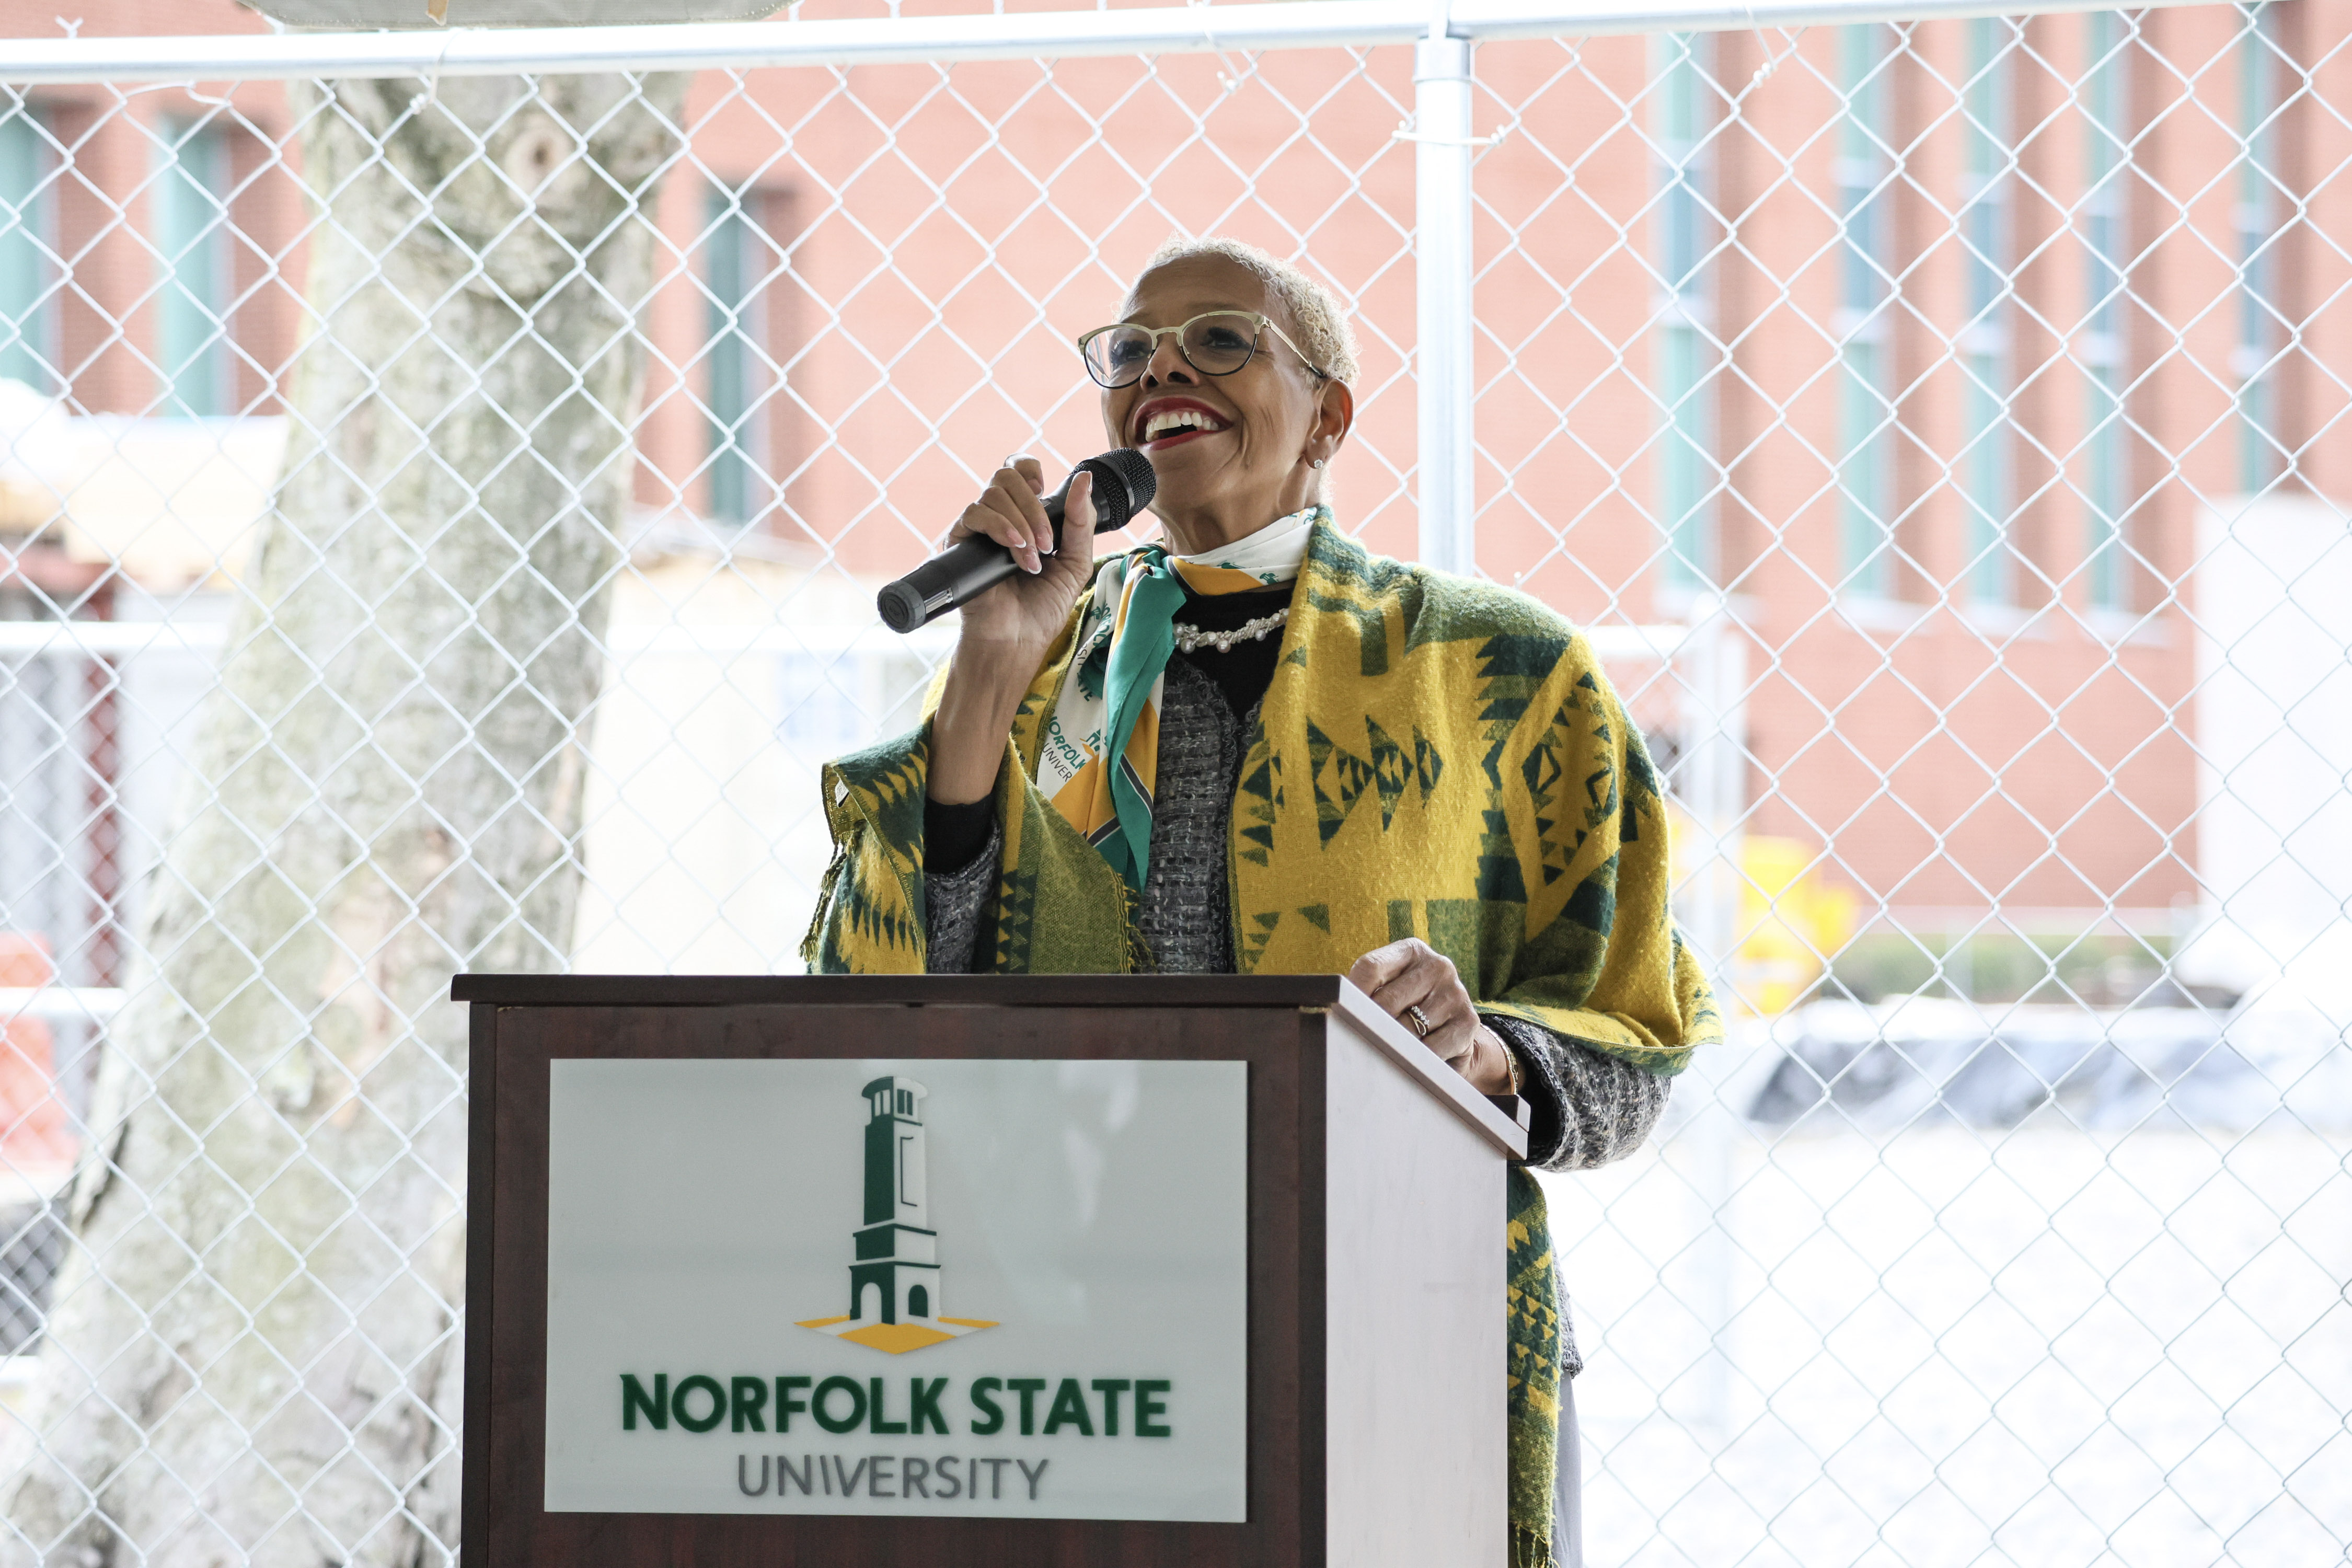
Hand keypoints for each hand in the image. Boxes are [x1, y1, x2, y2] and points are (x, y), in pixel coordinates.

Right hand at [947, 457, 1098, 657]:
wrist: (1017, 640)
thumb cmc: (1043, 606)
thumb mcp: (1076, 562)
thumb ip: (1081, 522)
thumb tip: (1084, 479)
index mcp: (1024, 515)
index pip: (1018, 470)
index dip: (1030, 471)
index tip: (1045, 493)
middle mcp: (999, 516)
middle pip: (1007, 475)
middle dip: (1034, 506)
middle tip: (1048, 543)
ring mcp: (979, 529)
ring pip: (993, 493)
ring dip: (1022, 523)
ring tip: (1033, 558)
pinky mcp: (960, 543)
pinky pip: (975, 513)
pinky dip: (1000, 526)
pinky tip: (1015, 549)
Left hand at [1347, 939, 1514, 1093]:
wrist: (1453, 1036)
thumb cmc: (1407, 1011)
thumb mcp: (1388, 991)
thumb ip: (1364, 992)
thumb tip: (1332, 1005)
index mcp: (1412, 950)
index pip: (1370, 968)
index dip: (1350, 996)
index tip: (1339, 1016)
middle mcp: (1438, 966)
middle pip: (1387, 1000)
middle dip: (1370, 1026)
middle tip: (1360, 1042)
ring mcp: (1456, 993)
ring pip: (1407, 1027)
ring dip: (1393, 1045)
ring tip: (1388, 1051)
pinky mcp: (1468, 1022)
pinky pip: (1429, 1049)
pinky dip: (1415, 1060)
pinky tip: (1411, 1060)